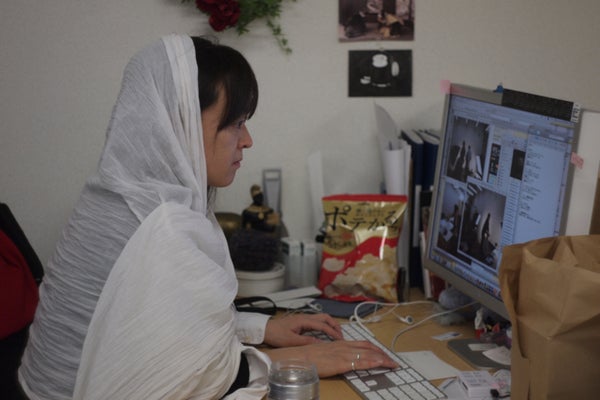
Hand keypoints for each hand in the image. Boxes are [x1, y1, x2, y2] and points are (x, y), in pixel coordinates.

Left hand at [263, 313, 342, 346]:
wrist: (265, 329)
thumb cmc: (276, 334)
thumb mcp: (292, 341)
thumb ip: (307, 341)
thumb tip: (322, 344)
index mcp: (304, 320)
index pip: (323, 325)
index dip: (333, 332)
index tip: (340, 340)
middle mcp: (305, 317)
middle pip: (325, 317)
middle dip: (334, 325)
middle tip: (341, 335)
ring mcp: (303, 318)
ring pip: (321, 318)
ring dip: (330, 324)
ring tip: (335, 334)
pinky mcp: (301, 322)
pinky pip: (316, 322)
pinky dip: (324, 326)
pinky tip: (325, 334)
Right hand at [263, 340, 398, 377]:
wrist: (297, 358)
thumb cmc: (308, 357)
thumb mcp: (324, 353)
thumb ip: (334, 354)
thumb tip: (342, 360)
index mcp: (340, 343)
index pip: (363, 344)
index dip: (375, 349)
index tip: (384, 354)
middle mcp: (344, 346)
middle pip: (368, 347)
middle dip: (382, 354)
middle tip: (393, 360)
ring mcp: (343, 353)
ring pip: (367, 353)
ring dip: (382, 358)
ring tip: (392, 363)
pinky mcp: (341, 362)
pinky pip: (360, 361)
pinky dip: (372, 362)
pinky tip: (380, 364)